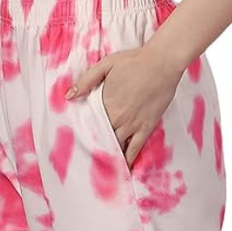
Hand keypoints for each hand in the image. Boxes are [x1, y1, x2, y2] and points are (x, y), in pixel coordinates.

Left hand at [67, 45, 184, 167]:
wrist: (163, 62)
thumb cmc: (134, 61)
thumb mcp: (106, 65)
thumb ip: (86, 80)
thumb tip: (68, 96)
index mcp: (105, 103)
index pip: (89, 124)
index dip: (82, 134)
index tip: (75, 144)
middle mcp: (117, 117)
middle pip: (101, 138)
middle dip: (94, 148)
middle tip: (85, 162)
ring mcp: (132, 124)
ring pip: (116, 146)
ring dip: (108, 156)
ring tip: (100, 169)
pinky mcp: (146, 128)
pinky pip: (135, 149)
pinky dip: (128, 160)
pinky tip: (123, 169)